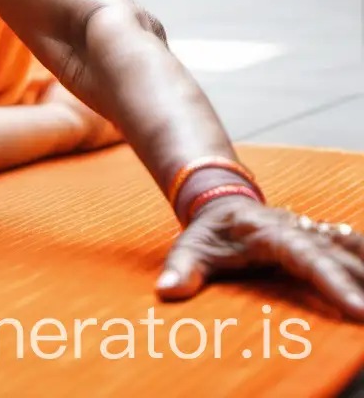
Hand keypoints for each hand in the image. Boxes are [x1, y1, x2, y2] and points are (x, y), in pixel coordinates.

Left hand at [157, 195, 363, 320]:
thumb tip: (166, 290)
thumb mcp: (189, 247)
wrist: (220, 203)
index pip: (307, 258)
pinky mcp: (323, 244)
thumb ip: (181, 268)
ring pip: (353, 252)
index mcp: (271, 233)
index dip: (332, 282)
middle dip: (361, 285)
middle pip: (338, 259)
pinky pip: (353, 251)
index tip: (356, 309)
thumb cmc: (208, 231)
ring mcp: (315, 236)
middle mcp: (300, 232)